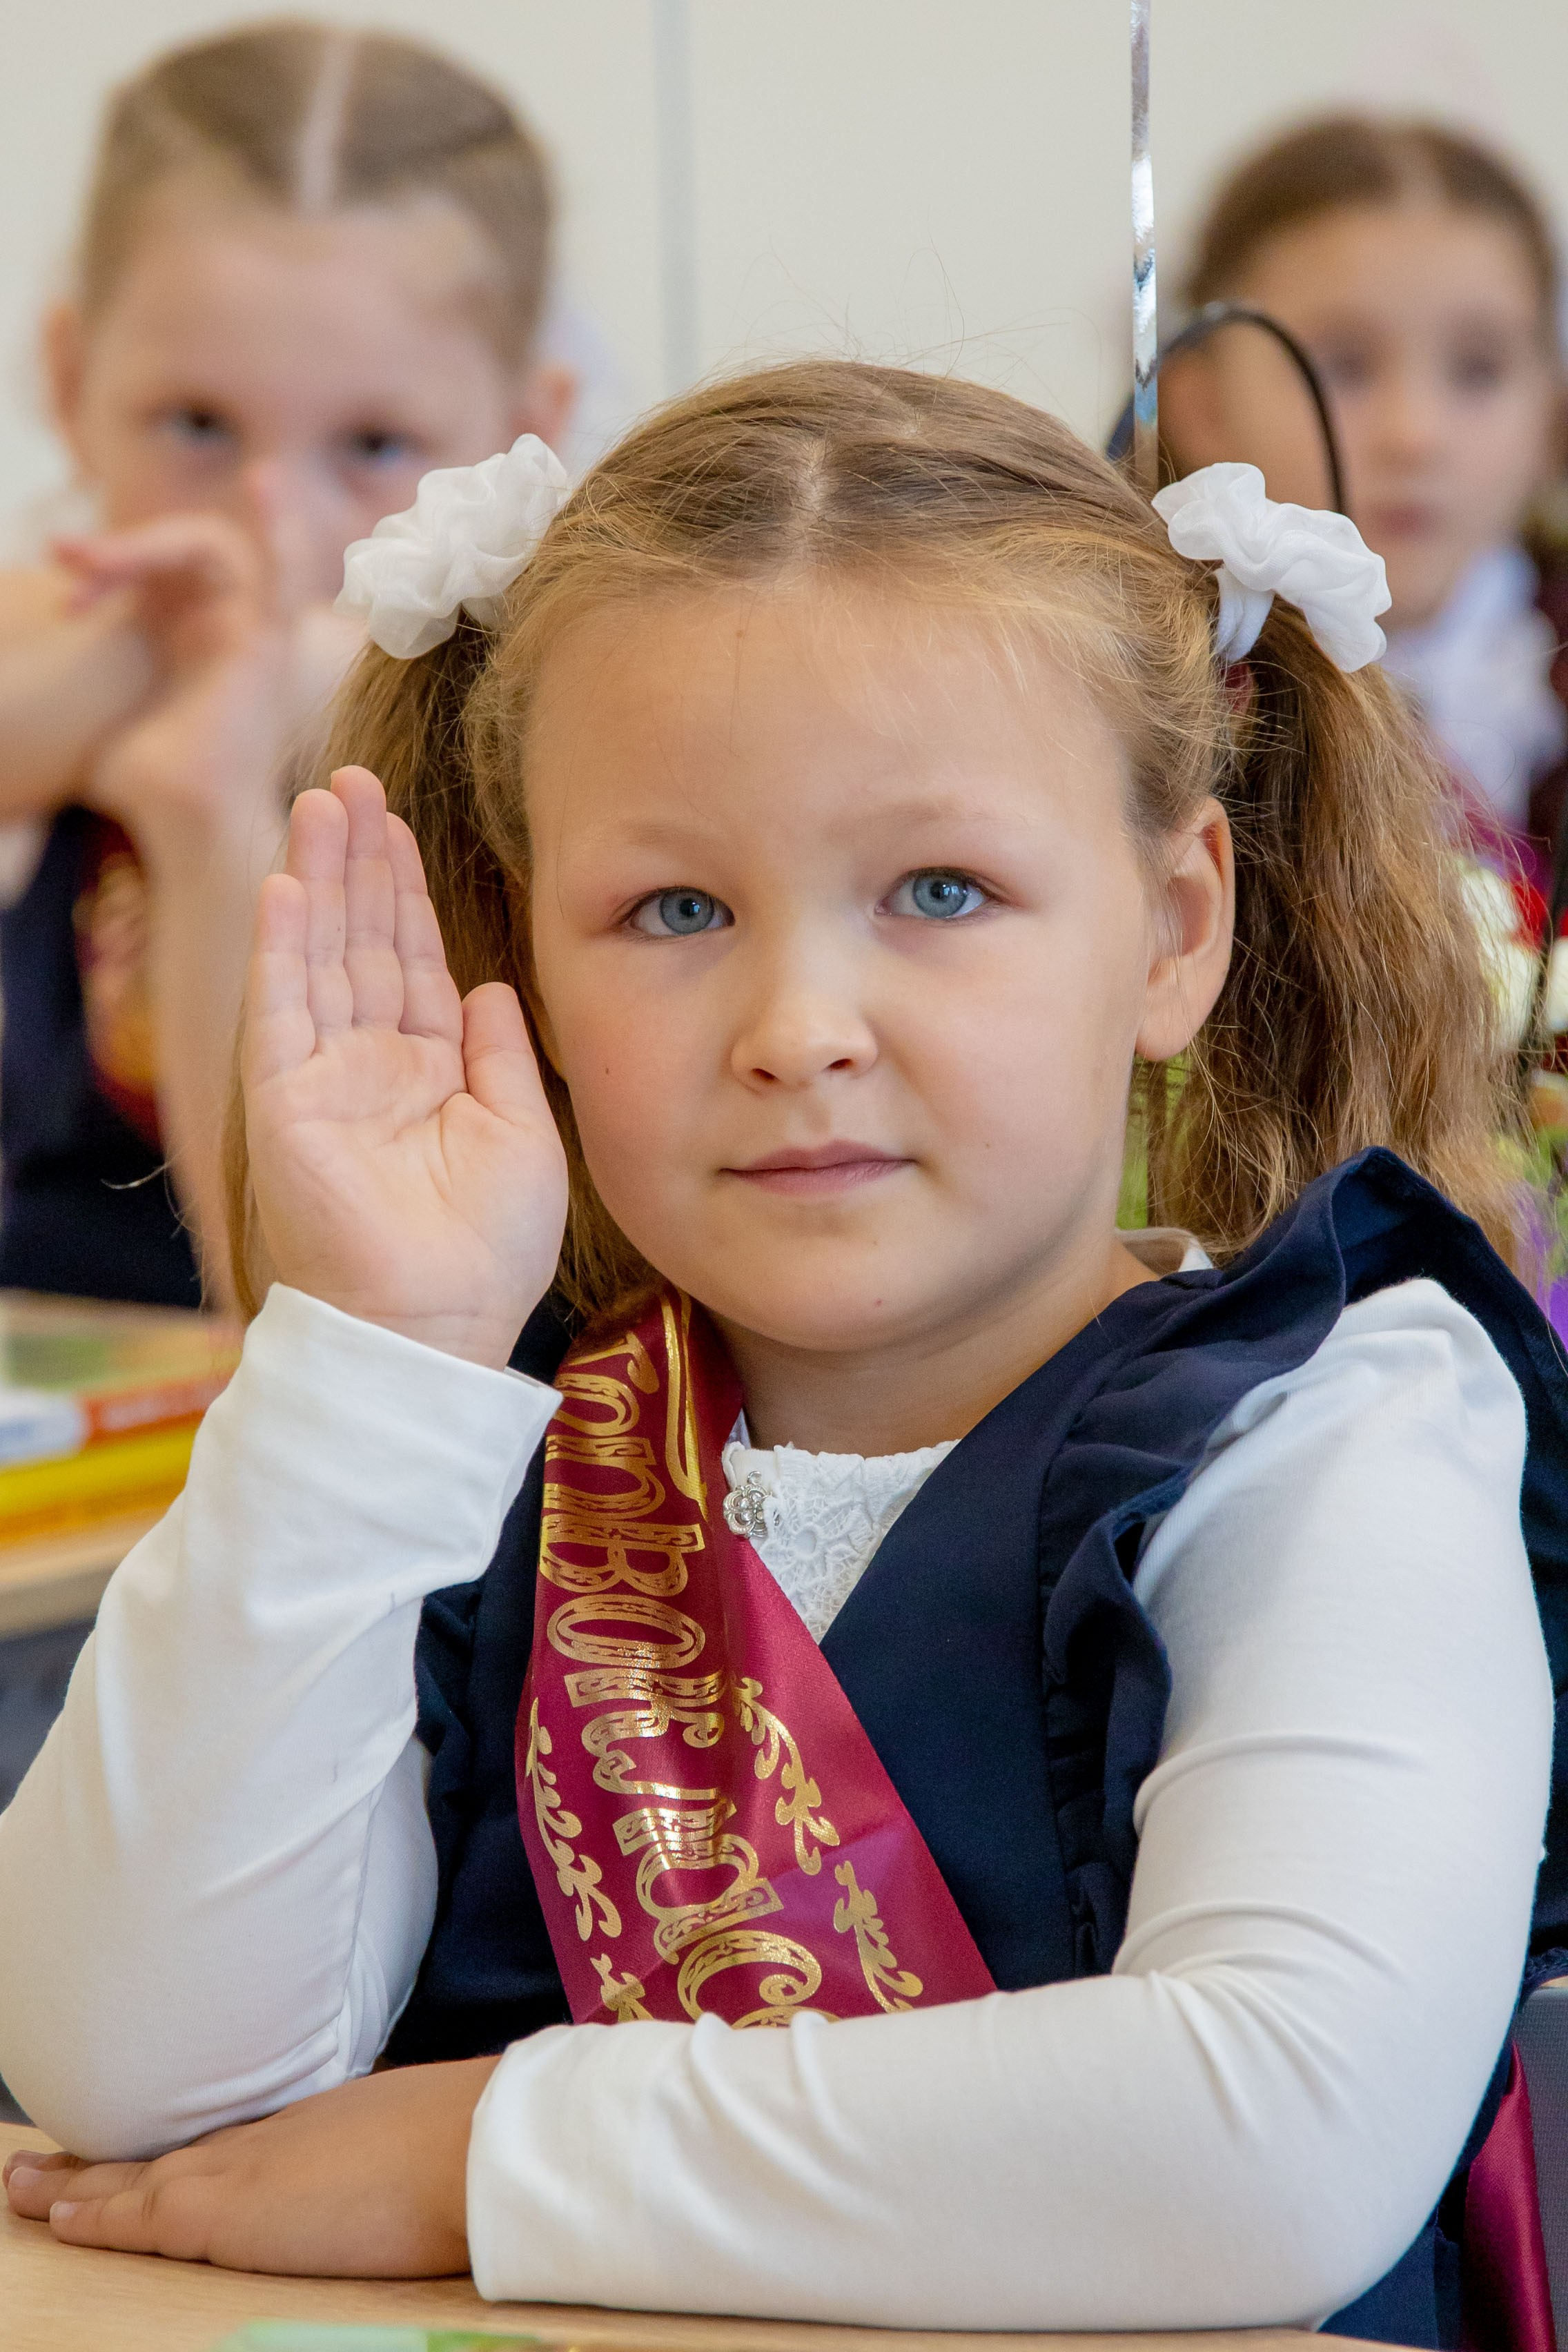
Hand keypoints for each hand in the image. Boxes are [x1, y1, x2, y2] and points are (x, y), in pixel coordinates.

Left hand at [2, 2056, 498, 2277]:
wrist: (473, 2143)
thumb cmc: (470, 2141)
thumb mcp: (422, 2132)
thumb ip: (391, 2143)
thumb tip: (409, 2158)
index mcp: (318, 2125)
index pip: (227, 2140)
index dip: (177, 2148)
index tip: (142, 2150)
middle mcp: (271, 2139)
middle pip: (171, 2151)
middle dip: (104, 2162)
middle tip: (39, 2162)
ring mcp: (245, 2170)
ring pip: (141, 2177)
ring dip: (80, 2183)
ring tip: (22, 2185)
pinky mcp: (226, 2213)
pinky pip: (141, 2216)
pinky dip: (96, 2216)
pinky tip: (55, 2217)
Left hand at [55, 504, 359, 864]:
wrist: (182, 817)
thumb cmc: (147, 785)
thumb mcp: (102, 715)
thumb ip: (87, 689)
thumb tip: (22, 699)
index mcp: (193, 638)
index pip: (155, 570)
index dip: (108, 570)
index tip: (67, 602)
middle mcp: (227, 627)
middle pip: (178, 553)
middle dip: (118, 553)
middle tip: (66, 562)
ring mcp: (252, 631)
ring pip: (211, 550)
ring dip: (148, 544)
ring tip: (92, 559)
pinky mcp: (271, 642)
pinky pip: (286, 574)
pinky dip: (281, 530)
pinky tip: (267, 484)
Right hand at [244, 766, 567, 1367]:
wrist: (440, 1329)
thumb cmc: (489, 1253)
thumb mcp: (523, 1136)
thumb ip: (500, 1055)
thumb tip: (487, 984)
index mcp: (430, 1072)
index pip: (412, 959)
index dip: (403, 889)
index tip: (396, 819)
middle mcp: (371, 1066)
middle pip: (360, 941)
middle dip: (356, 860)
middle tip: (349, 778)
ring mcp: (322, 1081)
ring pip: (317, 958)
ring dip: (315, 880)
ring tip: (317, 803)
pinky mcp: (286, 1105)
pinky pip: (280, 1013)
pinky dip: (282, 949)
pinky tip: (285, 888)